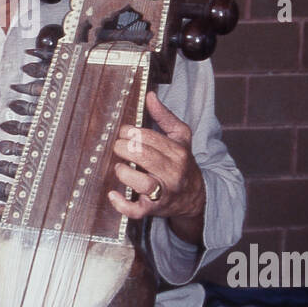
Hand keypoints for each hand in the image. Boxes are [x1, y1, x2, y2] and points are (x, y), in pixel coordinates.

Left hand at [108, 92, 205, 245]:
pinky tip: (113, 194)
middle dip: (124, 148)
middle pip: (145, 157)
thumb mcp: (180, 137)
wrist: (195, 197)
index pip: (150, 138)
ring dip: (125, 172)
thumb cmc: (182, 162)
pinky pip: (137, 210)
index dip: (131, 133)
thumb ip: (164, 116)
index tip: (123, 132)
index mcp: (178, 152)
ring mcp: (163, 193)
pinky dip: (122, 204)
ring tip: (120, 167)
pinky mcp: (153, 209)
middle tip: (117, 147)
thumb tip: (149, 96)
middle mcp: (172, 173)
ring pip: (142, 183)